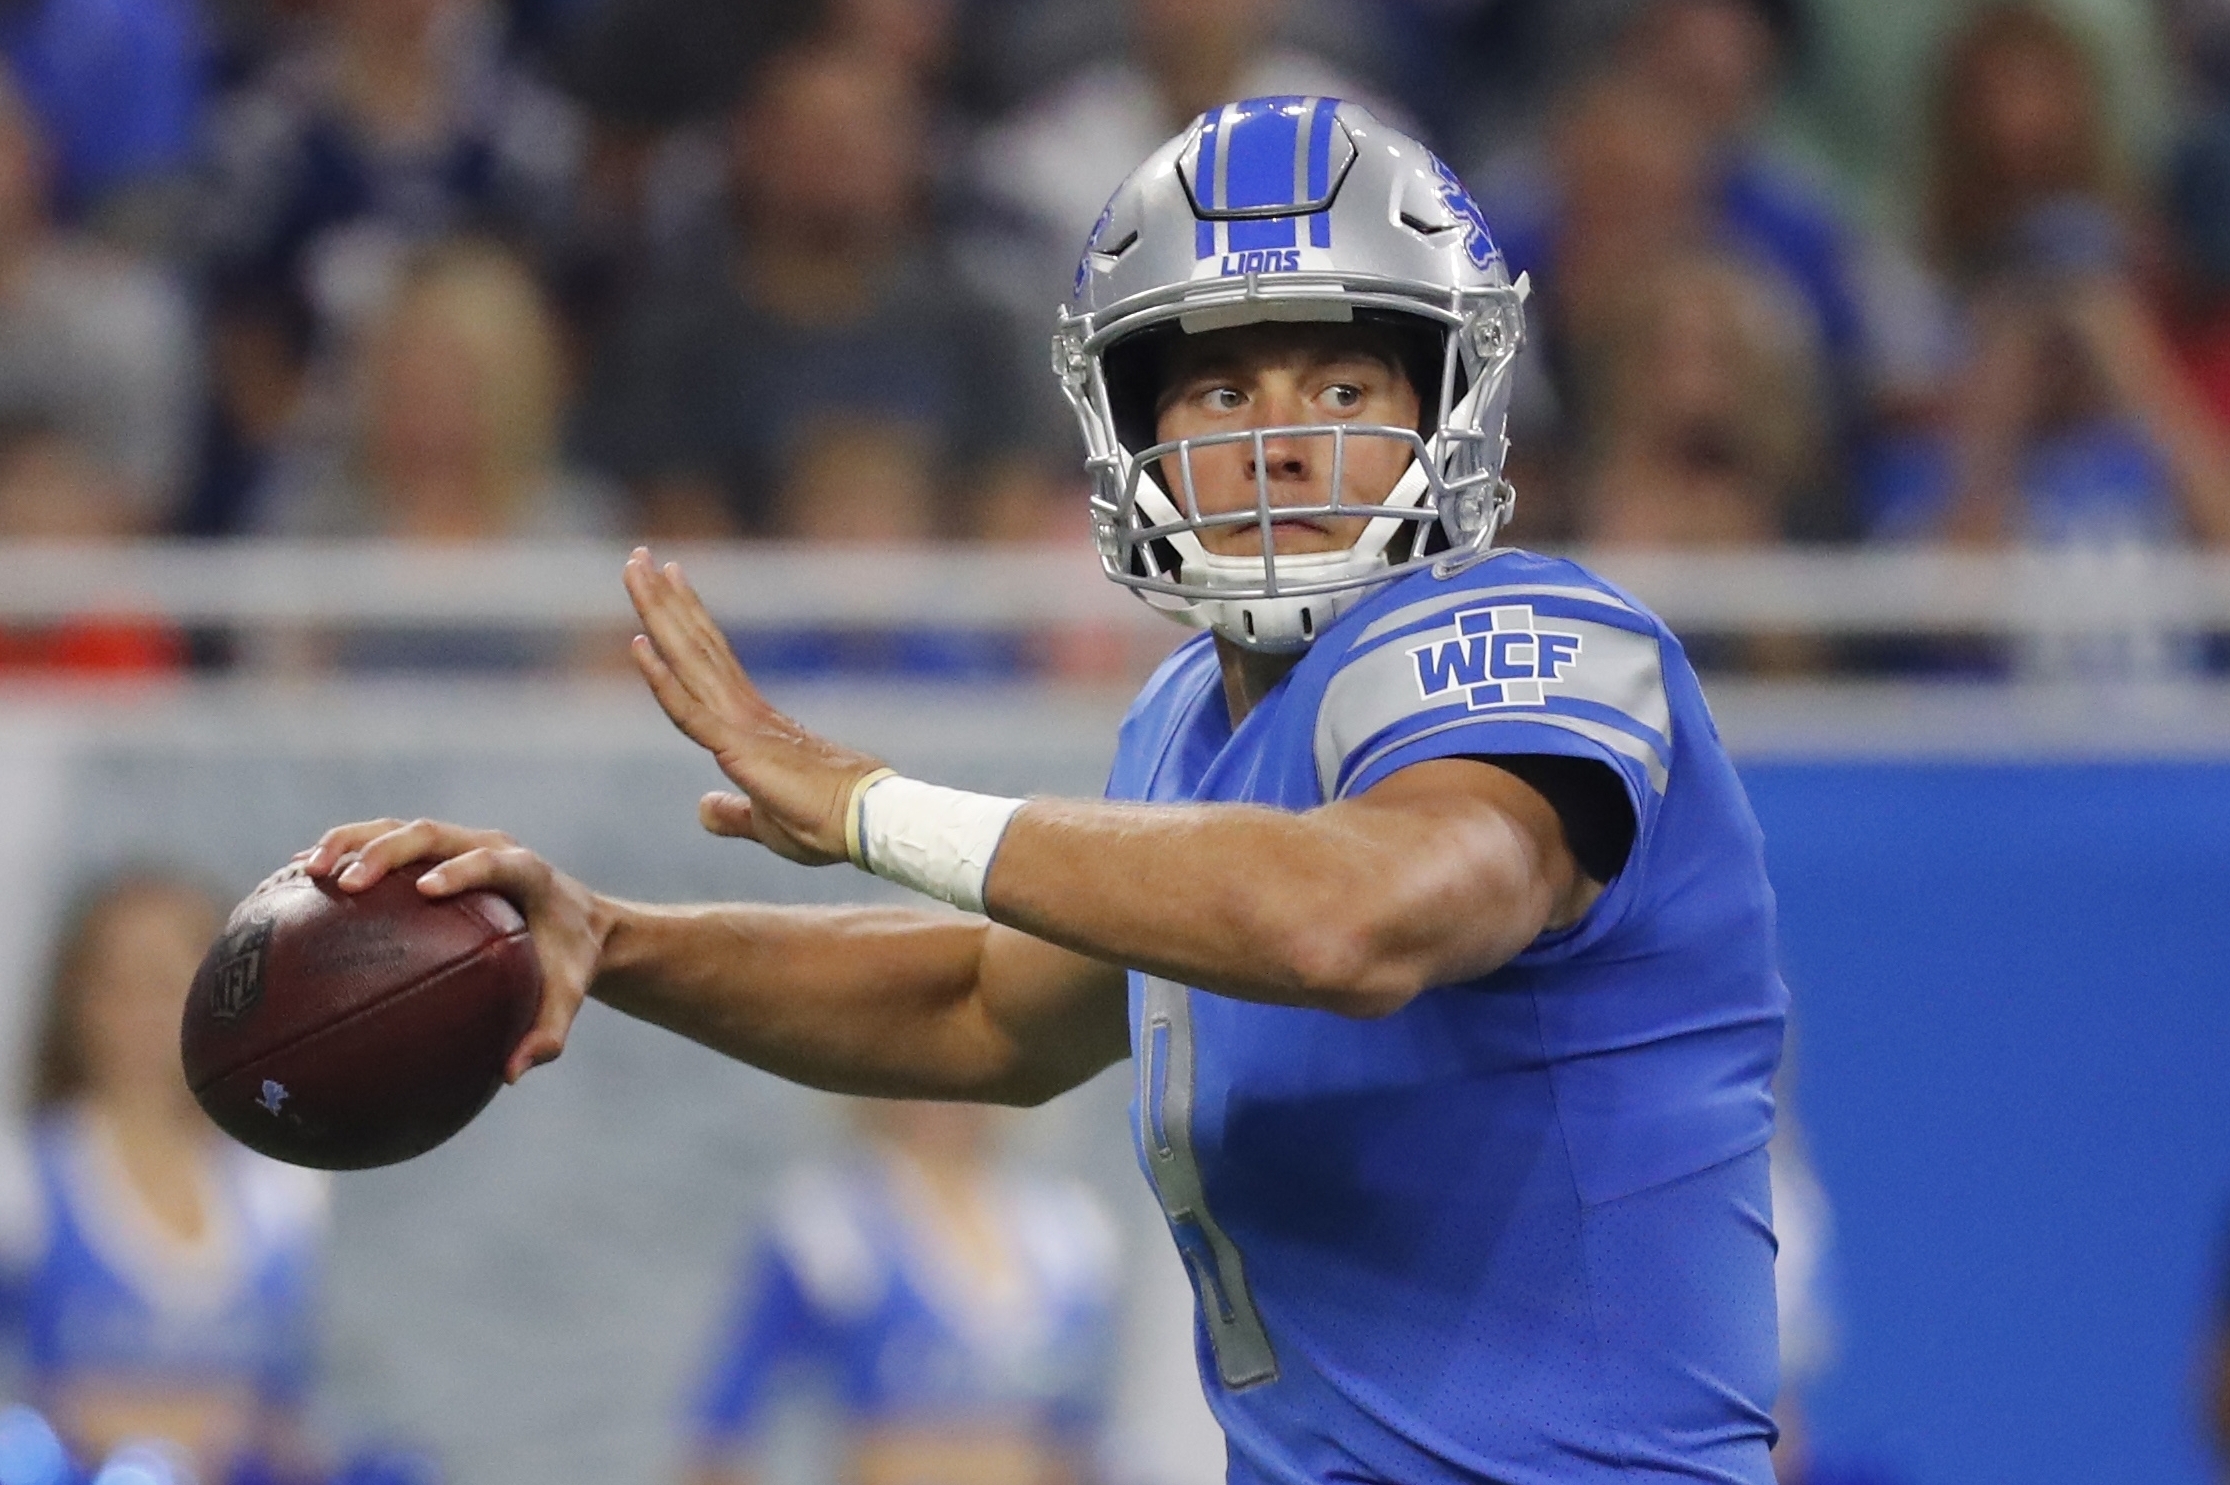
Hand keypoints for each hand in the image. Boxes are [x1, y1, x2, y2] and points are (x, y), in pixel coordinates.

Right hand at [298, 818, 612, 1082]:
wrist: (576, 923)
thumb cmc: (567, 963)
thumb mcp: (566, 998)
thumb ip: (547, 1033)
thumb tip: (512, 1074)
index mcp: (528, 874)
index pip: (492, 862)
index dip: (462, 869)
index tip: (426, 889)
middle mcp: (489, 846)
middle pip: (431, 833)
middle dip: (386, 851)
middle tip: (347, 883)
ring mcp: (458, 843)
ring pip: (399, 829)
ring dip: (352, 843)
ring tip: (307, 871)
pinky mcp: (435, 850)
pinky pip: (384, 843)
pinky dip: (344, 853)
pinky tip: (296, 878)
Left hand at [622, 547, 885, 864]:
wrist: (863, 824)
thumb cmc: (824, 823)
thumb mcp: (765, 821)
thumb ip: (732, 813)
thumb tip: (703, 807)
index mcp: (748, 723)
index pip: (707, 660)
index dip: (684, 620)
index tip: (667, 581)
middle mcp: (741, 710)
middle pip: (693, 644)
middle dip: (663, 599)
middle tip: (639, 556)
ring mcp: (739, 723)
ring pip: (687, 659)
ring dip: (658, 612)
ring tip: (635, 567)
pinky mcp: (738, 746)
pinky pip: (689, 710)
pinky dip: (660, 678)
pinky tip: (637, 643)